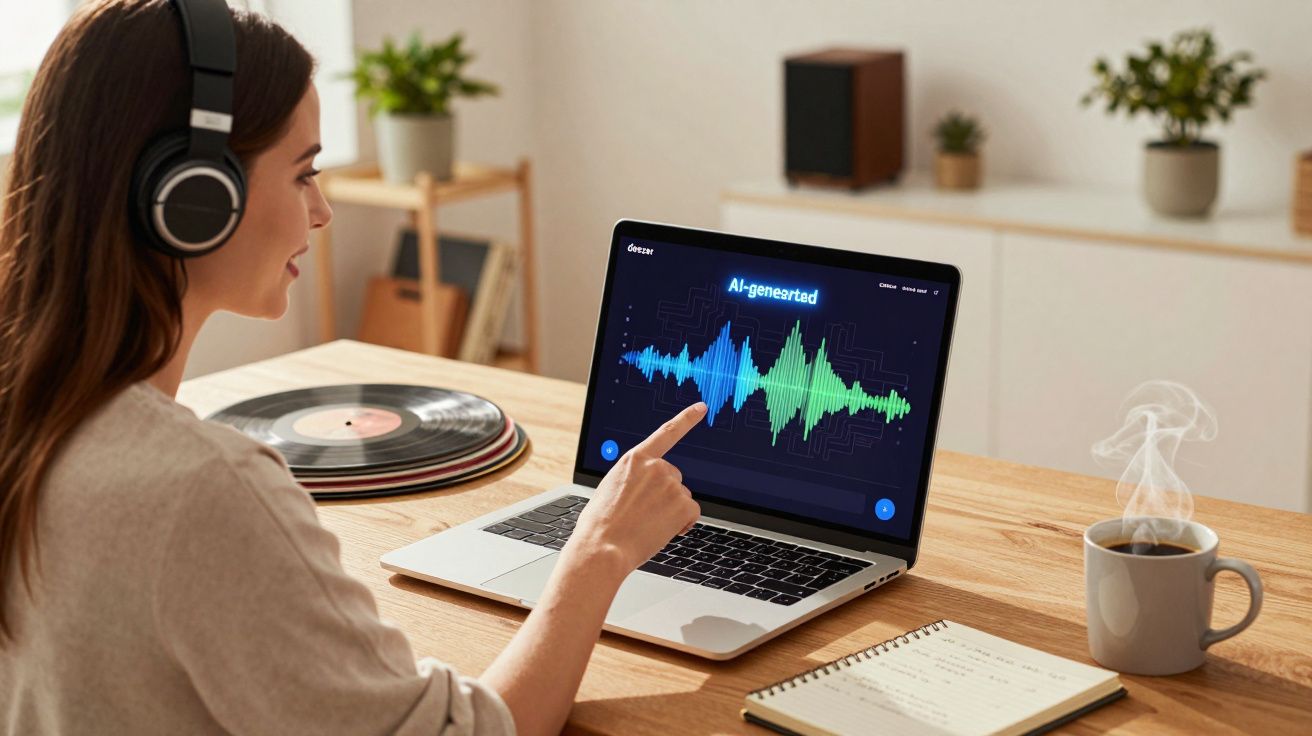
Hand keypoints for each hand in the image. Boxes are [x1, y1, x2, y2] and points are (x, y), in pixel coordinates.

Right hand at [565, 402, 706, 573]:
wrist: (602, 547)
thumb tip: (648, 489)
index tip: (701, 408)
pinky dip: (682, 524)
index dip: (686, 419)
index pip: (666, 433)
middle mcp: (655, 467)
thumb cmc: (600, 524)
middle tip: (643, 514)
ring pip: (681, 497)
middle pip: (674, 477)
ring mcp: (671, 484)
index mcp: (634, 459)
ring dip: (671, 511)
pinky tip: (663, 531)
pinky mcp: (682, 504)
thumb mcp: (610, 488)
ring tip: (646, 524)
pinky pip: (691, 512)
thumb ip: (633, 479)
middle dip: (665, 494)